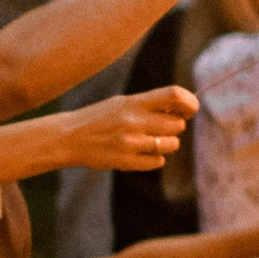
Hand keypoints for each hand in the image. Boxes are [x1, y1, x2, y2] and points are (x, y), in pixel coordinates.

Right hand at [60, 86, 195, 174]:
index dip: (190, 103)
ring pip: (171, 144)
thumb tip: (183, 110)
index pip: (175, 95)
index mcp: (134, 102)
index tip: (189, 110)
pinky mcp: (126, 161)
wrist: (68, 137)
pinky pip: (158, 161)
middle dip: (173, 127)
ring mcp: (130, 142)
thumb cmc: (99, 118)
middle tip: (159, 128)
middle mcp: (134, 121)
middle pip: (178, 125)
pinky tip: (140, 153)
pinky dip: (154, 159)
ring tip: (149, 141)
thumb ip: (149, 105)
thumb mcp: (121, 103)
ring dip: (165, 144)